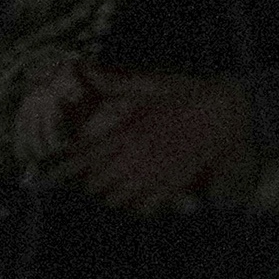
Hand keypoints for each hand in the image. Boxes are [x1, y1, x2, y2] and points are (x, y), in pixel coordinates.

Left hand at [63, 67, 251, 210]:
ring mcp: (155, 173)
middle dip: (91, 182)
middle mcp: (137, 156)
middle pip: (96, 184)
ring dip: (112, 195)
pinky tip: (138, 199)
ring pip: (116, 199)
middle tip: (93, 177)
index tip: (51, 174)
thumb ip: (119, 83)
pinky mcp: (173, 185)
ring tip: (115, 188)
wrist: (227, 110)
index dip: (67, 167)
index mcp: (129, 131)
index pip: (87, 156)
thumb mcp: (153, 83)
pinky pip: (144, 208)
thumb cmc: (189, 94)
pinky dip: (137, 206)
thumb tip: (89, 70)